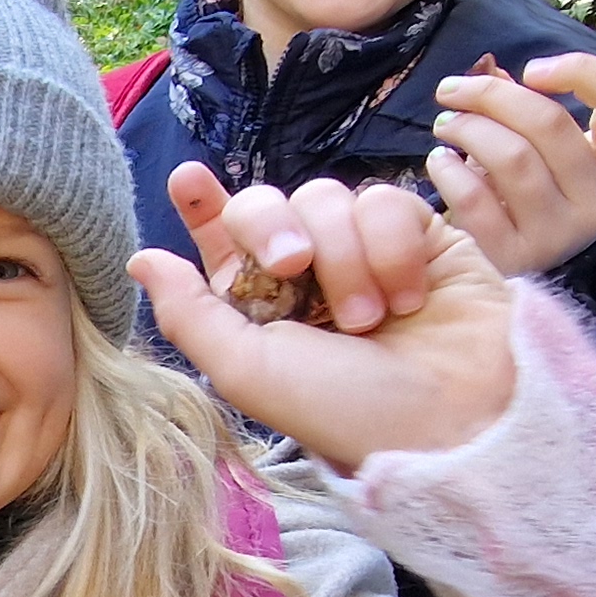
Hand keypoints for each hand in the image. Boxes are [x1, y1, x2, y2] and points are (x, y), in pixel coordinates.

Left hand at [129, 168, 516, 474]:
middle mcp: (311, 277)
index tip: (187, 178)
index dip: (204, 205)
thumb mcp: (250, 371)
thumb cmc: (348, 410)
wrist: (454, 418)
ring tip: (370, 318)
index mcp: (261, 310)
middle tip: (293, 265)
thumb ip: (191, 314)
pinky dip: (391, 247)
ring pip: (328, 197)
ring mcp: (365, 254)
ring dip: (344, 256)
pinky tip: (411, 297)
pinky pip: (386, 201)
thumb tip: (141, 260)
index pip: (225, 242)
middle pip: (268, 204)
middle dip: (271, 226)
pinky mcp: (422, 236)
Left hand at [426, 52, 595, 279]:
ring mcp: (561, 235)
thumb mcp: (542, 151)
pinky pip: (475, 198)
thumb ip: (527, 106)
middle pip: (550, 123)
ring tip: (445, 125)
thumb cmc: (523, 194)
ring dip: (466, 129)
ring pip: (512, 157)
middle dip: (490, 95)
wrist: (503, 265)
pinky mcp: (517, 257)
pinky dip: (448, 170)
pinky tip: (439, 161)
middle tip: (451, 91)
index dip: (581, 69)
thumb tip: (489, 72)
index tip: (532, 70)